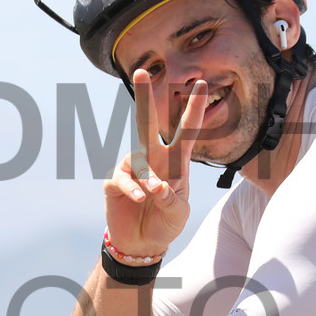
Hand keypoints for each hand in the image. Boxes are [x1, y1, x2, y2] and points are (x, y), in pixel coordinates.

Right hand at [103, 71, 208, 258]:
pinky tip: (138, 199)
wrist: (142, 243)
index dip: (193, 109)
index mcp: (175, 162)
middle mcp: (152, 159)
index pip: (186, 131)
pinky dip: (130, 189)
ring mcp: (131, 169)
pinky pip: (121, 180)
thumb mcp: (178, 213)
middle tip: (140, 72)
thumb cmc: (166, 223)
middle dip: (144, 98)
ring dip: (146, 177)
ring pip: (137, 161)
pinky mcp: (115, 183)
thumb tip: (158, 186)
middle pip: (147, 123)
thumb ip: (172, 200)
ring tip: (152, 195)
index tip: (201, 85)